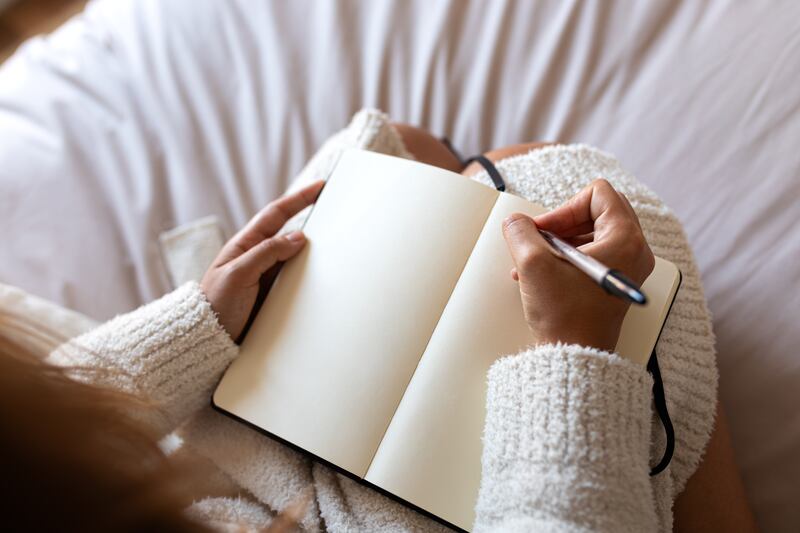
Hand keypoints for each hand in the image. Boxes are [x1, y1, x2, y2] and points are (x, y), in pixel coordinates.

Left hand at [201, 180, 324, 339]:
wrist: (208, 340)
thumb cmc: (216, 305)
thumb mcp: (238, 275)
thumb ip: (266, 253)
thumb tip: (298, 236)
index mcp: (245, 245)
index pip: (276, 214)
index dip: (298, 198)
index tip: (319, 187)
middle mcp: (258, 257)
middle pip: (290, 232)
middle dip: (312, 219)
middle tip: (335, 210)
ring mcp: (267, 276)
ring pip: (297, 256)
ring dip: (315, 251)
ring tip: (336, 243)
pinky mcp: (275, 295)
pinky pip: (298, 279)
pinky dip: (312, 274)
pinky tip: (325, 275)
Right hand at [502, 179, 654, 352]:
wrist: (576, 357)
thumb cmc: (566, 318)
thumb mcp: (534, 265)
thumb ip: (521, 232)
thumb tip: (516, 222)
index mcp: (626, 239)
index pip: (598, 194)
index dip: (564, 207)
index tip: (545, 230)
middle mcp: (635, 250)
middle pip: (598, 210)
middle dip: (562, 222)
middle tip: (540, 239)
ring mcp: (628, 266)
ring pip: (593, 231)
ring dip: (560, 240)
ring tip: (536, 261)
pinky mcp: (616, 280)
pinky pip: (593, 252)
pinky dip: (567, 256)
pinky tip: (543, 274)